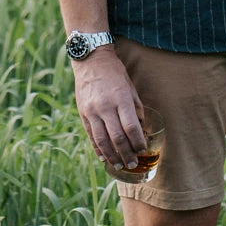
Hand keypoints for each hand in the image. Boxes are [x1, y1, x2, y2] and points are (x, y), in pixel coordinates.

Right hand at [72, 47, 146, 168]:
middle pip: (117, 137)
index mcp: (120, 99)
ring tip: (119, 165)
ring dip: (112, 155)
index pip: (131, 127)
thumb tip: (141, 127)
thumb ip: (136, 107)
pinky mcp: (83, 113)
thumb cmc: (115, 73)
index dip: (138, 141)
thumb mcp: (130, 86)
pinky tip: (104, 157)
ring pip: (102, 140)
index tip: (143, 149)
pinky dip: (98, 148)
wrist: (91, 60)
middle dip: (126, 153)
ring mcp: (92, 111)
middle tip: (133, 163)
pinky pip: (91, 135)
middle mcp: (105, 107)